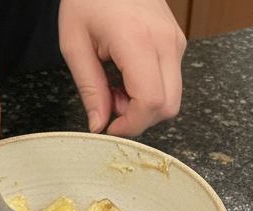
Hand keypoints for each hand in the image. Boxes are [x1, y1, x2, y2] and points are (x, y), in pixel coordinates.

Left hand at [58, 0, 185, 136]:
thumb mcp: (75, 43)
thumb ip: (89, 88)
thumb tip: (98, 125)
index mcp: (137, 41)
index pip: (150, 103)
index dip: (132, 124)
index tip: (111, 127)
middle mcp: (165, 42)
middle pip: (168, 107)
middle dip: (140, 117)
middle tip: (112, 102)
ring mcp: (175, 42)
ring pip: (172, 98)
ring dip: (145, 105)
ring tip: (117, 85)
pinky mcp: (177, 42)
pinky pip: (172, 81)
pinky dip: (151, 89)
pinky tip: (128, 74)